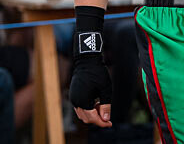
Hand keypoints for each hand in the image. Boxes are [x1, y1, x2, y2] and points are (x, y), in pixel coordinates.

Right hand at [71, 7, 111, 127]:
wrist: (87, 60)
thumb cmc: (98, 73)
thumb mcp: (105, 89)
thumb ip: (105, 105)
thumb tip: (105, 119)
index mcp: (82, 100)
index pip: (92, 118)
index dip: (101, 122)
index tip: (110, 123)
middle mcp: (75, 101)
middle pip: (86, 118)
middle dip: (97, 119)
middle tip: (107, 115)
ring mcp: (73, 97)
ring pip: (82, 113)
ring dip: (92, 114)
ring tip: (101, 105)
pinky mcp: (73, 94)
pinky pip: (80, 107)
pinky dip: (88, 108)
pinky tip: (96, 101)